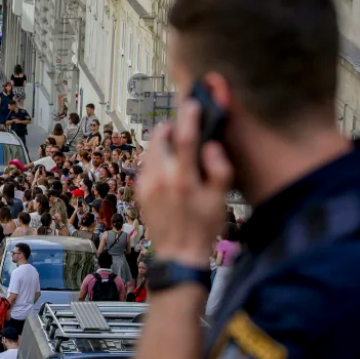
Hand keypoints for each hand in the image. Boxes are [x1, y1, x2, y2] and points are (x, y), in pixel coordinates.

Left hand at [135, 100, 232, 266]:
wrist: (178, 253)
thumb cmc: (203, 227)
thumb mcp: (220, 201)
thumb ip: (219, 170)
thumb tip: (211, 147)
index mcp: (183, 179)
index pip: (185, 138)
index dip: (189, 117)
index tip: (192, 104)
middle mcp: (160, 179)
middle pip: (159, 138)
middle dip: (171, 127)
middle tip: (183, 128)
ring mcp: (146, 185)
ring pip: (150, 150)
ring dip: (162, 142)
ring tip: (177, 147)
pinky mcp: (139, 191)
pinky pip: (146, 165)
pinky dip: (156, 159)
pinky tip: (168, 168)